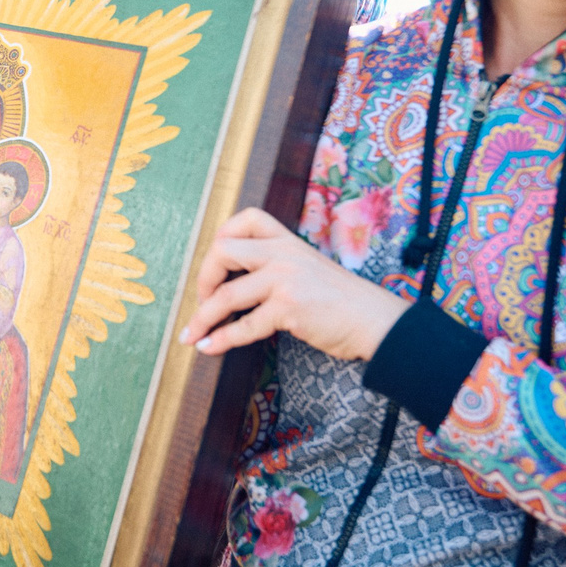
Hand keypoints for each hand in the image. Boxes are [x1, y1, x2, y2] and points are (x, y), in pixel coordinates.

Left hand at [177, 207, 408, 361]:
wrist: (375, 320)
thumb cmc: (342, 300)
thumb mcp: (309, 267)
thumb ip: (278, 266)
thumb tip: (234, 285)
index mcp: (288, 240)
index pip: (245, 219)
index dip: (220, 239)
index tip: (214, 265)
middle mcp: (284, 254)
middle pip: (222, 252)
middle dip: (202, 279)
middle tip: (201, 300)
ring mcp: (285, 280)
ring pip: (226, 295)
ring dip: (202, 318)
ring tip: (190, 334)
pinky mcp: (289, 309)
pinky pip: (243, 326)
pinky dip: (220, 339)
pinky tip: (209, 347)